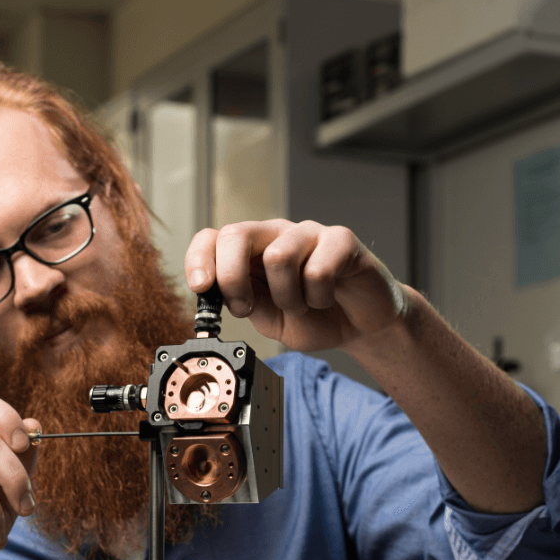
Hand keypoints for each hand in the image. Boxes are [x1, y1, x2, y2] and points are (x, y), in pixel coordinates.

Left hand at [185, 220, 408, 353]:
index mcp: (251, 252)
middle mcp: (276, 235)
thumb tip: (209, 296)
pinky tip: (325, 299)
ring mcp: (308, 234)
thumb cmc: (314, 318)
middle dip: (231, 279)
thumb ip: (243, 303)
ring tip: (301, 307)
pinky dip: (318, 296)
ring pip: (278, 256)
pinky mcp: (341, 240)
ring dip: (286, 296)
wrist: (360, 326)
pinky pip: (319, 267)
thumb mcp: (268, 318)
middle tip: (246, 308)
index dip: (199, 258)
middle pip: (236, 235)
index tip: (200, 288)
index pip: (212, 238)